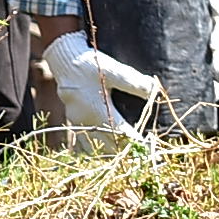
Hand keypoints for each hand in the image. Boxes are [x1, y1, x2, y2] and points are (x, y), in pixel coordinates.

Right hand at [42, 25, 165, 147]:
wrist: (64, 60)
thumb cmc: (90, 65)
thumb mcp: (113, 70)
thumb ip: (133, 82)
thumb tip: (154, 90)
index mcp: (98, 111)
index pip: (122, 134)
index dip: (137, 144)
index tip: (149, 150)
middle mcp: (87, 122)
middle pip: (110, 146)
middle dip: (126, 152)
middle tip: (142, 158)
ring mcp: (78, 124)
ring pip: (97, 147)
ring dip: (112, 153)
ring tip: (127, 157)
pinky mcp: (74, 122)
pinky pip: (86, 142)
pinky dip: (97, 149)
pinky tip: (107, 151)